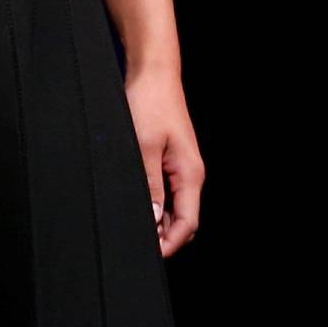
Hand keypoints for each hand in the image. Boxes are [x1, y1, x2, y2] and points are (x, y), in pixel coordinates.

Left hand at [126, 67, 202, 258]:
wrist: (153, 71)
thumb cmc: (149, 102)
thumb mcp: (144, 145)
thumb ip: (150, 183)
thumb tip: (154, 219)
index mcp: (190, 174)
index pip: (188, 224)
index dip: (170, 244)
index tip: (150, 255)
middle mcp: (190, 174)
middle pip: (184, 220)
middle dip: (165, 236)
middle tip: (139, 243)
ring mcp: (182, 167)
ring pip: (176, 206)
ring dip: (160, 220)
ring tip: (137, 226)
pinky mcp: (171, 159)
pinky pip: (168, 191)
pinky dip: (157, 203)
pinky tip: (140, 203)